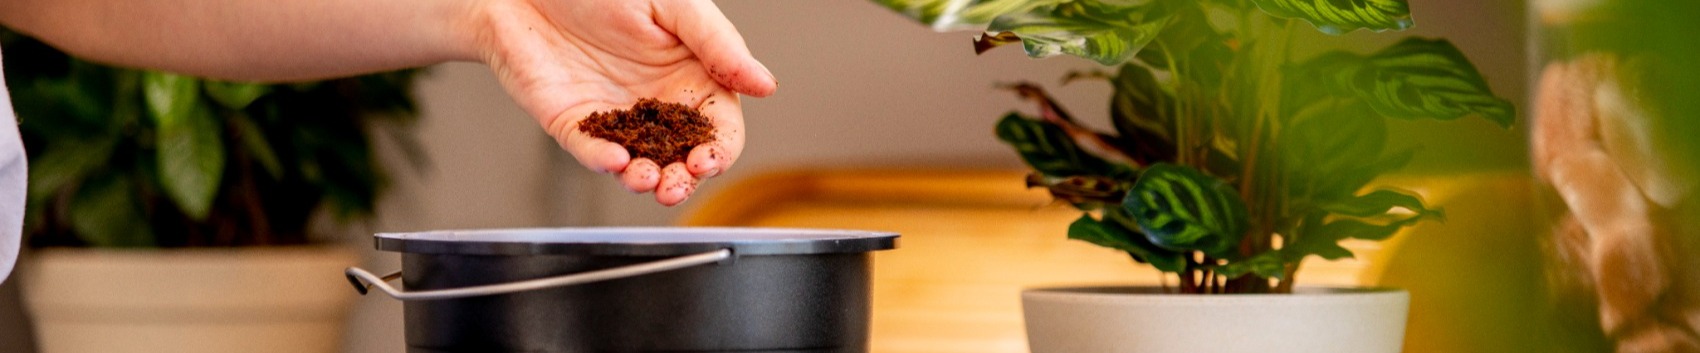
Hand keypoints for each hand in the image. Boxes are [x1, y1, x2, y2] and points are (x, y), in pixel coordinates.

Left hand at [467, 0, 775, 205]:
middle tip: (677, 185)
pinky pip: (589, 149)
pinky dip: (601, 159)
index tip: (712, 158)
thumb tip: (765, 85)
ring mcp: (615, 114)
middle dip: (683, 178)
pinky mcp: (572, 120)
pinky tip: (614, 159)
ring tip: (645, 179)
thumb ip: (718, 44)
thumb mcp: (673, 4)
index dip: (720, 148)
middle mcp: (655, 101)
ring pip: (638, 163)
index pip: (718, 125)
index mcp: (690, 74)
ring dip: (646, 179)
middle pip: (681, 156)